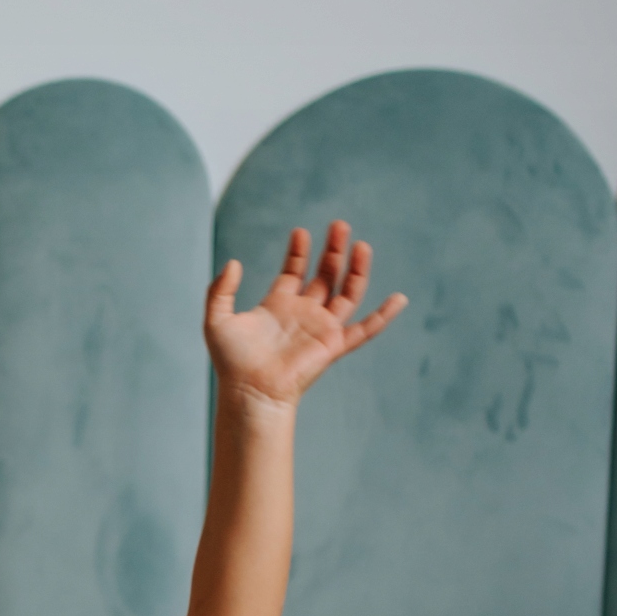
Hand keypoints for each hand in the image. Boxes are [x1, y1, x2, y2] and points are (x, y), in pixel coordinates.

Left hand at [204, 222, 405, 407]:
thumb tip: (233, 262)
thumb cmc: (231, 362)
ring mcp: (320, 328)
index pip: (295, 271)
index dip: (299, 251)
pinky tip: (399, 299)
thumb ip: (220, 290)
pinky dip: (383, 317)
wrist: (249, 390)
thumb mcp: (216, 319)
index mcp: (278, 306)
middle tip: (339, 225)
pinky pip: (364, 330)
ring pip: (347, 293)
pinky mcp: (333, 345)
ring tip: (361, 244)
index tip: (301, 232)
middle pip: (325, 275)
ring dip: (356, 269)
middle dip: (333, 250)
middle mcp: (303, 314)